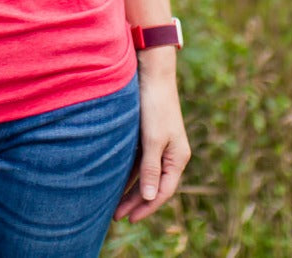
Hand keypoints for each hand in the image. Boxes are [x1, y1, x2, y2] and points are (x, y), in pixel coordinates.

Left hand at [115, 53, 189, 222]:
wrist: (152, 73)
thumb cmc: (154, 105)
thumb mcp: (152, 138)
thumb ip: (151, 168)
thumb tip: (150, 198)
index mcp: (178, 157)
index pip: (163, 191)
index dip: (146, 207)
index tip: (129, 219)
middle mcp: (170, 154)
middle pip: (153, 186)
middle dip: (136, 202)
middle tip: (116, 217)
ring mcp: (159, 145)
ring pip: (144, 174)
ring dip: (130, 189)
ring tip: (113, 204)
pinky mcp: (148, 135)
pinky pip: (138, 161)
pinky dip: (127, 172)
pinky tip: (113, 180)